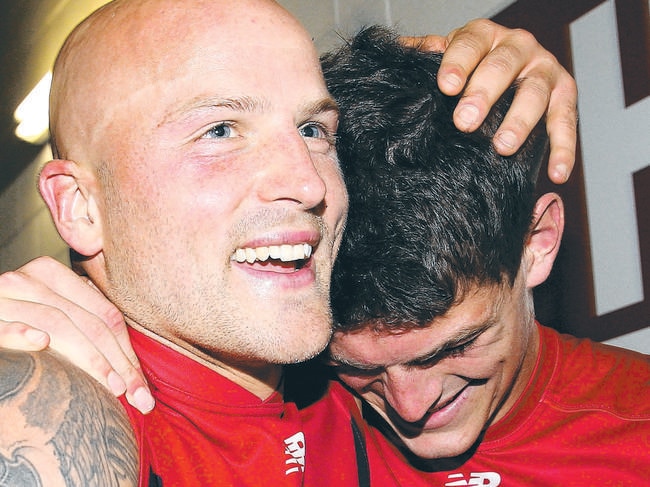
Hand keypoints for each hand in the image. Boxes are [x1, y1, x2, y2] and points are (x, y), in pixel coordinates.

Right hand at [0, 256, 153, 412]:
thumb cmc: (15, 326)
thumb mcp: (54, 317)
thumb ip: (85, 325)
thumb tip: (132, 377)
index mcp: (52, 275)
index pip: (105, 315)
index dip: (128, 352)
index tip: (142, 388)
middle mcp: (29, 280)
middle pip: (88, 323)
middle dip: (118, 363)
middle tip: (135, 394)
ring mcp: (3, 297)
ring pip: (58, 325)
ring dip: (90, 358)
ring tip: (112, 386)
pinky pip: (5, 326)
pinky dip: (22, 333)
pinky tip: (42, 342)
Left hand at [402, 19, 577, 183]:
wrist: (512, 68)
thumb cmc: (472, 67)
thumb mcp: (447, 57)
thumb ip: (425, 55)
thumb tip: (395, 56)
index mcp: (485, 35)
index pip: (471, 43)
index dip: (458, 63)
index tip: (445, 86)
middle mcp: (518, 46)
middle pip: (503, 66)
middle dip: (484, 94)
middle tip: (466, 122)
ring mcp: (544, 69)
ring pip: (535, 92)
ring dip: (520, 121)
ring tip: (502, 147)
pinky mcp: (565, 94)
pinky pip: (567, 121)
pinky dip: (564, 147)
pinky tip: (556, 173)